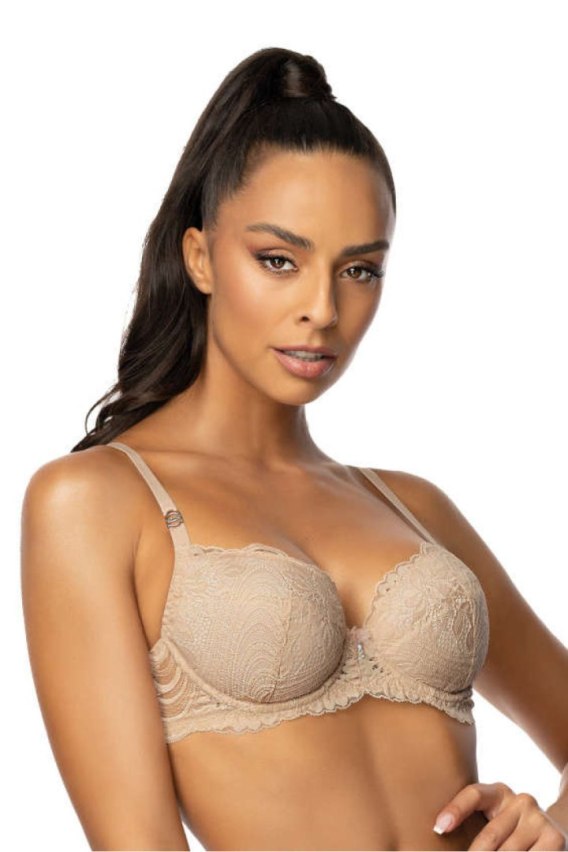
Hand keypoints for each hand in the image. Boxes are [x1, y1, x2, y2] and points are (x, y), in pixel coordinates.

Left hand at [433, 781, 567, 849]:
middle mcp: (520, 801)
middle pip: (490, 835)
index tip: (439, 828)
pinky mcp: (554, 837)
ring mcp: (538, 818)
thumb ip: (477, 827)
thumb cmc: (512, 832)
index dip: (456, 809)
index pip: (475, 794)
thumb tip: (441, 833)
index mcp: (499, 792)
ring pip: (509, 851)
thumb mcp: (495, 822)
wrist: (555, 834)